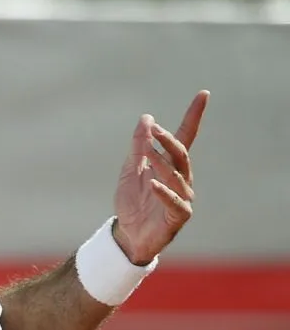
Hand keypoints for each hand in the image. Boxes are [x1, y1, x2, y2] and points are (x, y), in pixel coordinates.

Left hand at [113, 90, 209, 264]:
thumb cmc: (132, 203)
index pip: (186, 137)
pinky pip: (175, 202)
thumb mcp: (130, 170)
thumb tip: (147, 118)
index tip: (203, 94)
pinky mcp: (178, 216)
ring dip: (162, 164)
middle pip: (181, 155)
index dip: (193, 116)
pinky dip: (164, 192)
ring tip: (148, 154)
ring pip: (177, 176)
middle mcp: (182, 179)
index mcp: (171, 165)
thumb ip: (139, 146)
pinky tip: (154, 183)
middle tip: (154, 130)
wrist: (127, 234)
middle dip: (169, 141)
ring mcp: (183, 197)